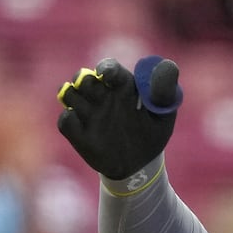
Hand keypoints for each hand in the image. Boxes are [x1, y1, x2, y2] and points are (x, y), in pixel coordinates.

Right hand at [57, 57, 180, 180]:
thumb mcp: (164, 115)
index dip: (106, 68)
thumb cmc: (151, 135)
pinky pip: (64, 120)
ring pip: (69, 93)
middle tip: (97, 95)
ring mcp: (88, 113)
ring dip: (75, 98)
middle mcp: (101, 96)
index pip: (109, 68)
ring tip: (91, 113)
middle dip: (85, 81)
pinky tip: (82, 129)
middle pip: (83, 77)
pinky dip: (69, 120)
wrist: (139, 167)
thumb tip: (168, 65)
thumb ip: (165, 90)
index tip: (106, 75)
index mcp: (122, 87)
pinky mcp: (77, 132)